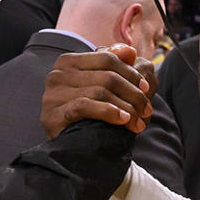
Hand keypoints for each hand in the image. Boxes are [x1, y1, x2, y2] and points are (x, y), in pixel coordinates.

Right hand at [41, 43, 155, 138]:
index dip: (131, 73)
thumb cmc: (89, 113)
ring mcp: (52, 95)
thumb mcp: (103, 85)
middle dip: (133, 94)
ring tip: (138, 121)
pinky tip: (123, 120)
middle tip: (147, 110)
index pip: (107, 58)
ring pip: (100, 92)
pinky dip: (108, 112)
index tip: (147, 89)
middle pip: (107, 76)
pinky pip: (85, 106)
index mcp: (69, 61)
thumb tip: (130, 51)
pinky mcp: (52, 115)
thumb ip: (116, 65)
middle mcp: (57, 74)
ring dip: (126, 108)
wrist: (70, 147)